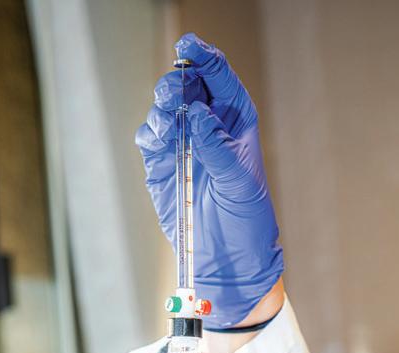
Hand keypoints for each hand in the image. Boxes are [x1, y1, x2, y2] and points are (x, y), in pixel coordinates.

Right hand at [136, 33, 282, 328]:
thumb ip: (217, 147)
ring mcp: (184, 146)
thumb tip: (197, 114)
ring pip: (166, 112)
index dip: (204, 59)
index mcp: (235, 121)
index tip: (189, 47)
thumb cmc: (246, 219)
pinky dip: (152, 134)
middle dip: (179, 84)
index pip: (219, 79)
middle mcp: (208, 128)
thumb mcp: (239, 181)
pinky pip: (151, 140)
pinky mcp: (163, 167)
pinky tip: (158, 137)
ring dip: (163, 109)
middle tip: (175, 92)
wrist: (227, 259)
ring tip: (168, 117)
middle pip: (188, 89)